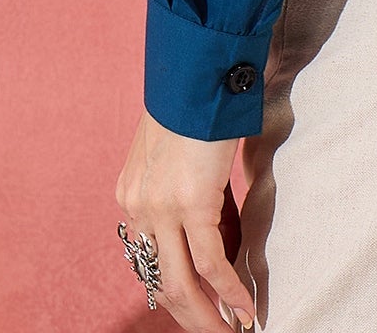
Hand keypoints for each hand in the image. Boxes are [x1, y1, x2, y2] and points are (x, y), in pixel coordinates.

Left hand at [116, 108, 255, 330]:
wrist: (199, 68)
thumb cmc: (196, 98)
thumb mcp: (178, 148)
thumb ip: (185, 183)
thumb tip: (211, 214)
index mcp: (131, 194)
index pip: (149, 260)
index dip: (173, 290)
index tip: (196, 307)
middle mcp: (138, 207)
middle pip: (160, 282)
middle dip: (190, 315)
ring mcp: (161, 208)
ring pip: (181, 284)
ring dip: (208, 317)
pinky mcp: (191, 202)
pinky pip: (210, 263)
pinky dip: (229, 292)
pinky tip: (245, 311)